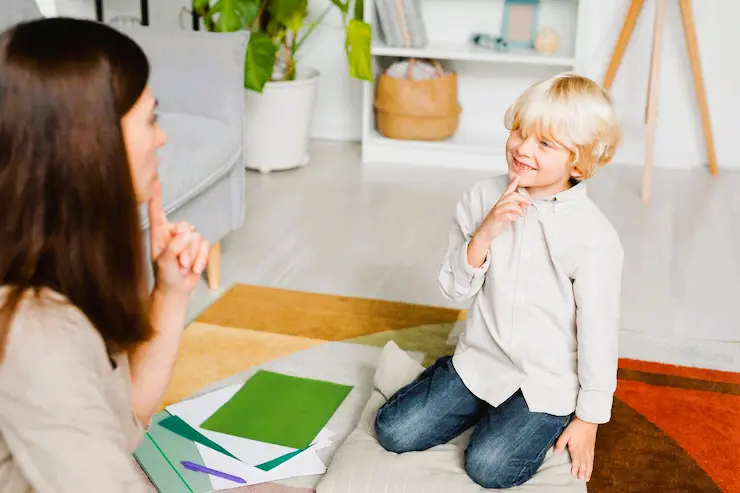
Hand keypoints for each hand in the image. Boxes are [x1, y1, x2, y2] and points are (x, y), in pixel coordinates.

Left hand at [147, 179, 209, 294]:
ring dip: (193, 256)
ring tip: (185, 268)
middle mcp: (172, 234)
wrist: (176, 290)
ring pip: (196, 238)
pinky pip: (205, 244)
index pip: (157, 213)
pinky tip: (195, 268)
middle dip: (185, 247)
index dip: (156, 197)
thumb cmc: (164, 277)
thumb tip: (186, 235)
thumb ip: (172, 248)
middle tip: (180, 263)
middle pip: (185, 226)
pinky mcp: (198, 247)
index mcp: (158, 235)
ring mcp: (185, 240)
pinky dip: (202, 258)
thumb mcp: (164, 264)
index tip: (155, 181)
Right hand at [477, 176, 530, 240]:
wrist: (486, 232)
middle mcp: (499, 204)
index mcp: (501, 202)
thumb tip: (525, 203)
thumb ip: (516, 208)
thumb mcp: (508, 214)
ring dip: (519, 209)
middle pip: (512, 195)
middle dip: (522, 198)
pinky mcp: (497, 217)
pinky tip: (514, 219)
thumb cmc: (496, 222)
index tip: (517, 177)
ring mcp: (497, 210)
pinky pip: (507, 214)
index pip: (508, 190)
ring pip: (511, 204)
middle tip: (529, 202)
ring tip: (522, 214)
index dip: (512, 183)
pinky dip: (513, 216)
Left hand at [555, 417, 597, 481]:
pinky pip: (592, 459)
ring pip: (589, 463)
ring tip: (586, 478)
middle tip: (581, 479)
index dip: (575, 468)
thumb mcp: (566, 433)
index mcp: (577, 448)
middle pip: (583, 464)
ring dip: (588, 471)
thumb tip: (556, 452)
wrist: (588, 420)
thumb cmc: (576, 426)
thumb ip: (561, 443)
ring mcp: (589, 449)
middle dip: (582, 472)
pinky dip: (592, 465)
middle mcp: (584, 451)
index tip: (574, 475)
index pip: (576, 461)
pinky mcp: (592, 447)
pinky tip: (591, 468)